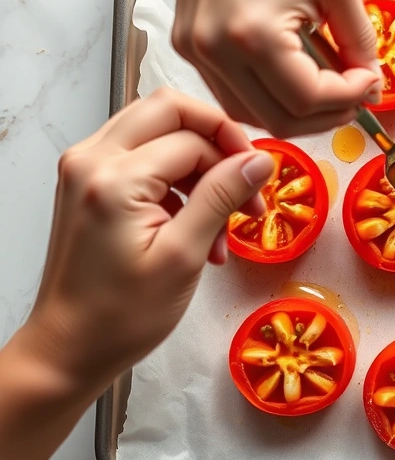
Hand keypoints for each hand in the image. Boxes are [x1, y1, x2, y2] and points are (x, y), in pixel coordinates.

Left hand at [23, 88, 275, 385]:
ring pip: (157, 130)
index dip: (236, 157)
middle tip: (245, 182)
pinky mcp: (88, 183)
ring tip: (222, 221)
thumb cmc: (121, 316)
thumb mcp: (184, 257)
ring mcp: (85, 169)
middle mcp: (91, 160)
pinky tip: (196, 226)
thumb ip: (221, 198)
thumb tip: (260, 161)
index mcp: (113, 177)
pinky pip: (144, 157)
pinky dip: (177, 181)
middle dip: (217, 141)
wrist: (69, 349)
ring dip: (199, 166)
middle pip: (169, 110)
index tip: (260, 192)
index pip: (192, 137)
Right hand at [172, 0, 381, 137]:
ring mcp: (195, 49)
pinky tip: (293, 79)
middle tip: (354, 98)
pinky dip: (266, 97)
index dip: (348, 98)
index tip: (369, 83)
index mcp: (252, 34)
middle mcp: (214, 49)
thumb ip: (359, 42)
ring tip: (327, 91)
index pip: (308, 99)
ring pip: (251, 114)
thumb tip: (370, 84)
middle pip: (279, 120)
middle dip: (326, 115)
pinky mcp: (188, 44)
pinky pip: (230, 93)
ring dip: (295, 113)